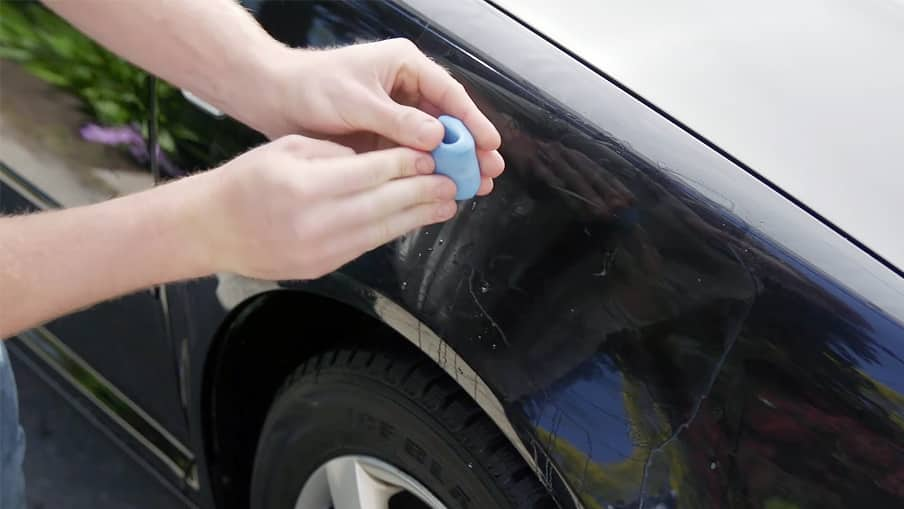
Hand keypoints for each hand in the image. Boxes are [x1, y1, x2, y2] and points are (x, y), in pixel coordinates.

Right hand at [194, 135, 457, 279]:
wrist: (211, 229)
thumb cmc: (245, 182)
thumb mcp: (287, 148)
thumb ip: (335, 153)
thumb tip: (381, 161)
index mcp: (306, 185)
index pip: (373, 172)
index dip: (409, 165)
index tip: (434, 157)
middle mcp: (318, 221)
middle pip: (387, 203)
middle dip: (426, 192)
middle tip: (455, 182)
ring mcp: (322, 249)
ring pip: (385, 229)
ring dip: (420, 216)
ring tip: (447, 204)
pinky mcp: (325, 266)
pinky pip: (370, 244)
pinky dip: (396, 230)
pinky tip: (414, 220)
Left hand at [260, 39, 504, 195]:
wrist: (272, 97)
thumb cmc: (311, 85)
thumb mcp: (358, 101)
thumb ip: (398, 121)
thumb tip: (437, 138)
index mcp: (405, 66)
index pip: (449, 95)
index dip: (472, 122)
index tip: (490, 145)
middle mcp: (405, 89)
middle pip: (447, 120)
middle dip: (469, 147)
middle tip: (489, 172)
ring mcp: (394, 115)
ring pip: (431, 141)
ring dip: (450, 163)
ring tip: (473, 185)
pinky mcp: (381, 136)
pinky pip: (410, 155)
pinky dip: (424, 171)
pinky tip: (439, 188)